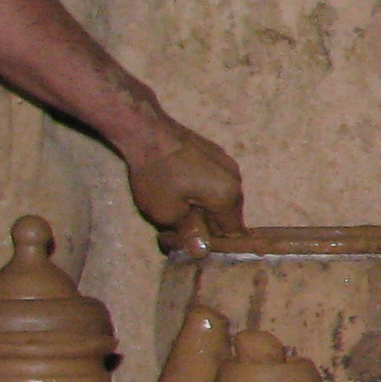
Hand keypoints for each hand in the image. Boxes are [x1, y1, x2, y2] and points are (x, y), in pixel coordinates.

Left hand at [123, 121, 245, 248]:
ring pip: (219, 193)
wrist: (145, 130)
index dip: (215, 242)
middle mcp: (235, 179)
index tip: (194, 244)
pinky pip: (213, 177)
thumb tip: (202, 251)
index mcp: (229, 197)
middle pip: (227, 212)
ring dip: (204, 203)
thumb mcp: (167, 213)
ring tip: (177, 204)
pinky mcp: (213, 150)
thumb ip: (189, 233)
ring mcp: (226, 161)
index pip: (232, 232)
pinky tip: (178, 183)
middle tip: (179, 227)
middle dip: (208, 222)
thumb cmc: (157, 175)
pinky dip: (201, 186)